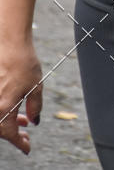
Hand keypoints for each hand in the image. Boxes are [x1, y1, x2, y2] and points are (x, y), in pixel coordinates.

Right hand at [0, 40, 42, 154]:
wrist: (9, 41)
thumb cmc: (23, 61)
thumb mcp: (35, 86)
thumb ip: (35, 107)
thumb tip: (34, 120)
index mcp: (3, 108)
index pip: (10, 135)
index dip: (20, 143)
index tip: (27, 148)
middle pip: (0, 129)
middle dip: (13, 133)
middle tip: (25, 135)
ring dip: (9, 121)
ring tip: (24, 119)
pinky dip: (4, 109)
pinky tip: (14, 105)